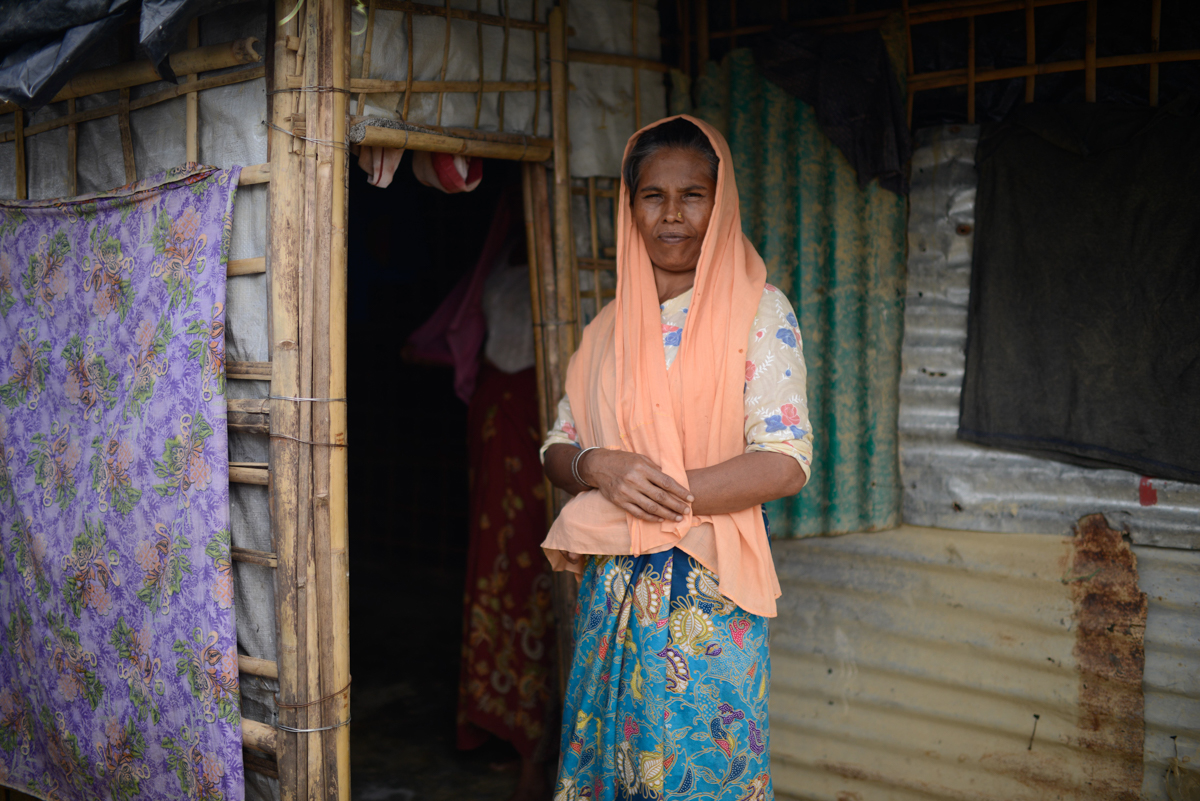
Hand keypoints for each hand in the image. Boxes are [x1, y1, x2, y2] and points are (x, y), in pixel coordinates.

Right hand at [579, 449, 694, 522]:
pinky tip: (660, 519)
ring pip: (650, 507)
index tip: (691, 498)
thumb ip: (655, 469)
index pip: (666, 482)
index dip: (680, 491)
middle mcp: (634, 480)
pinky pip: (638, 513)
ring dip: (666, 514)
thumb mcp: (640, 458)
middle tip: (687, 511)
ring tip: (677, 518)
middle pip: (660, 496)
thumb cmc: (623, 460)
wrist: (598, 466)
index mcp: (642, 467)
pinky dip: (650, 518)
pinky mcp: (619, 501)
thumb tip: (671, 482)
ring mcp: (626, 492)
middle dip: (676, 505)